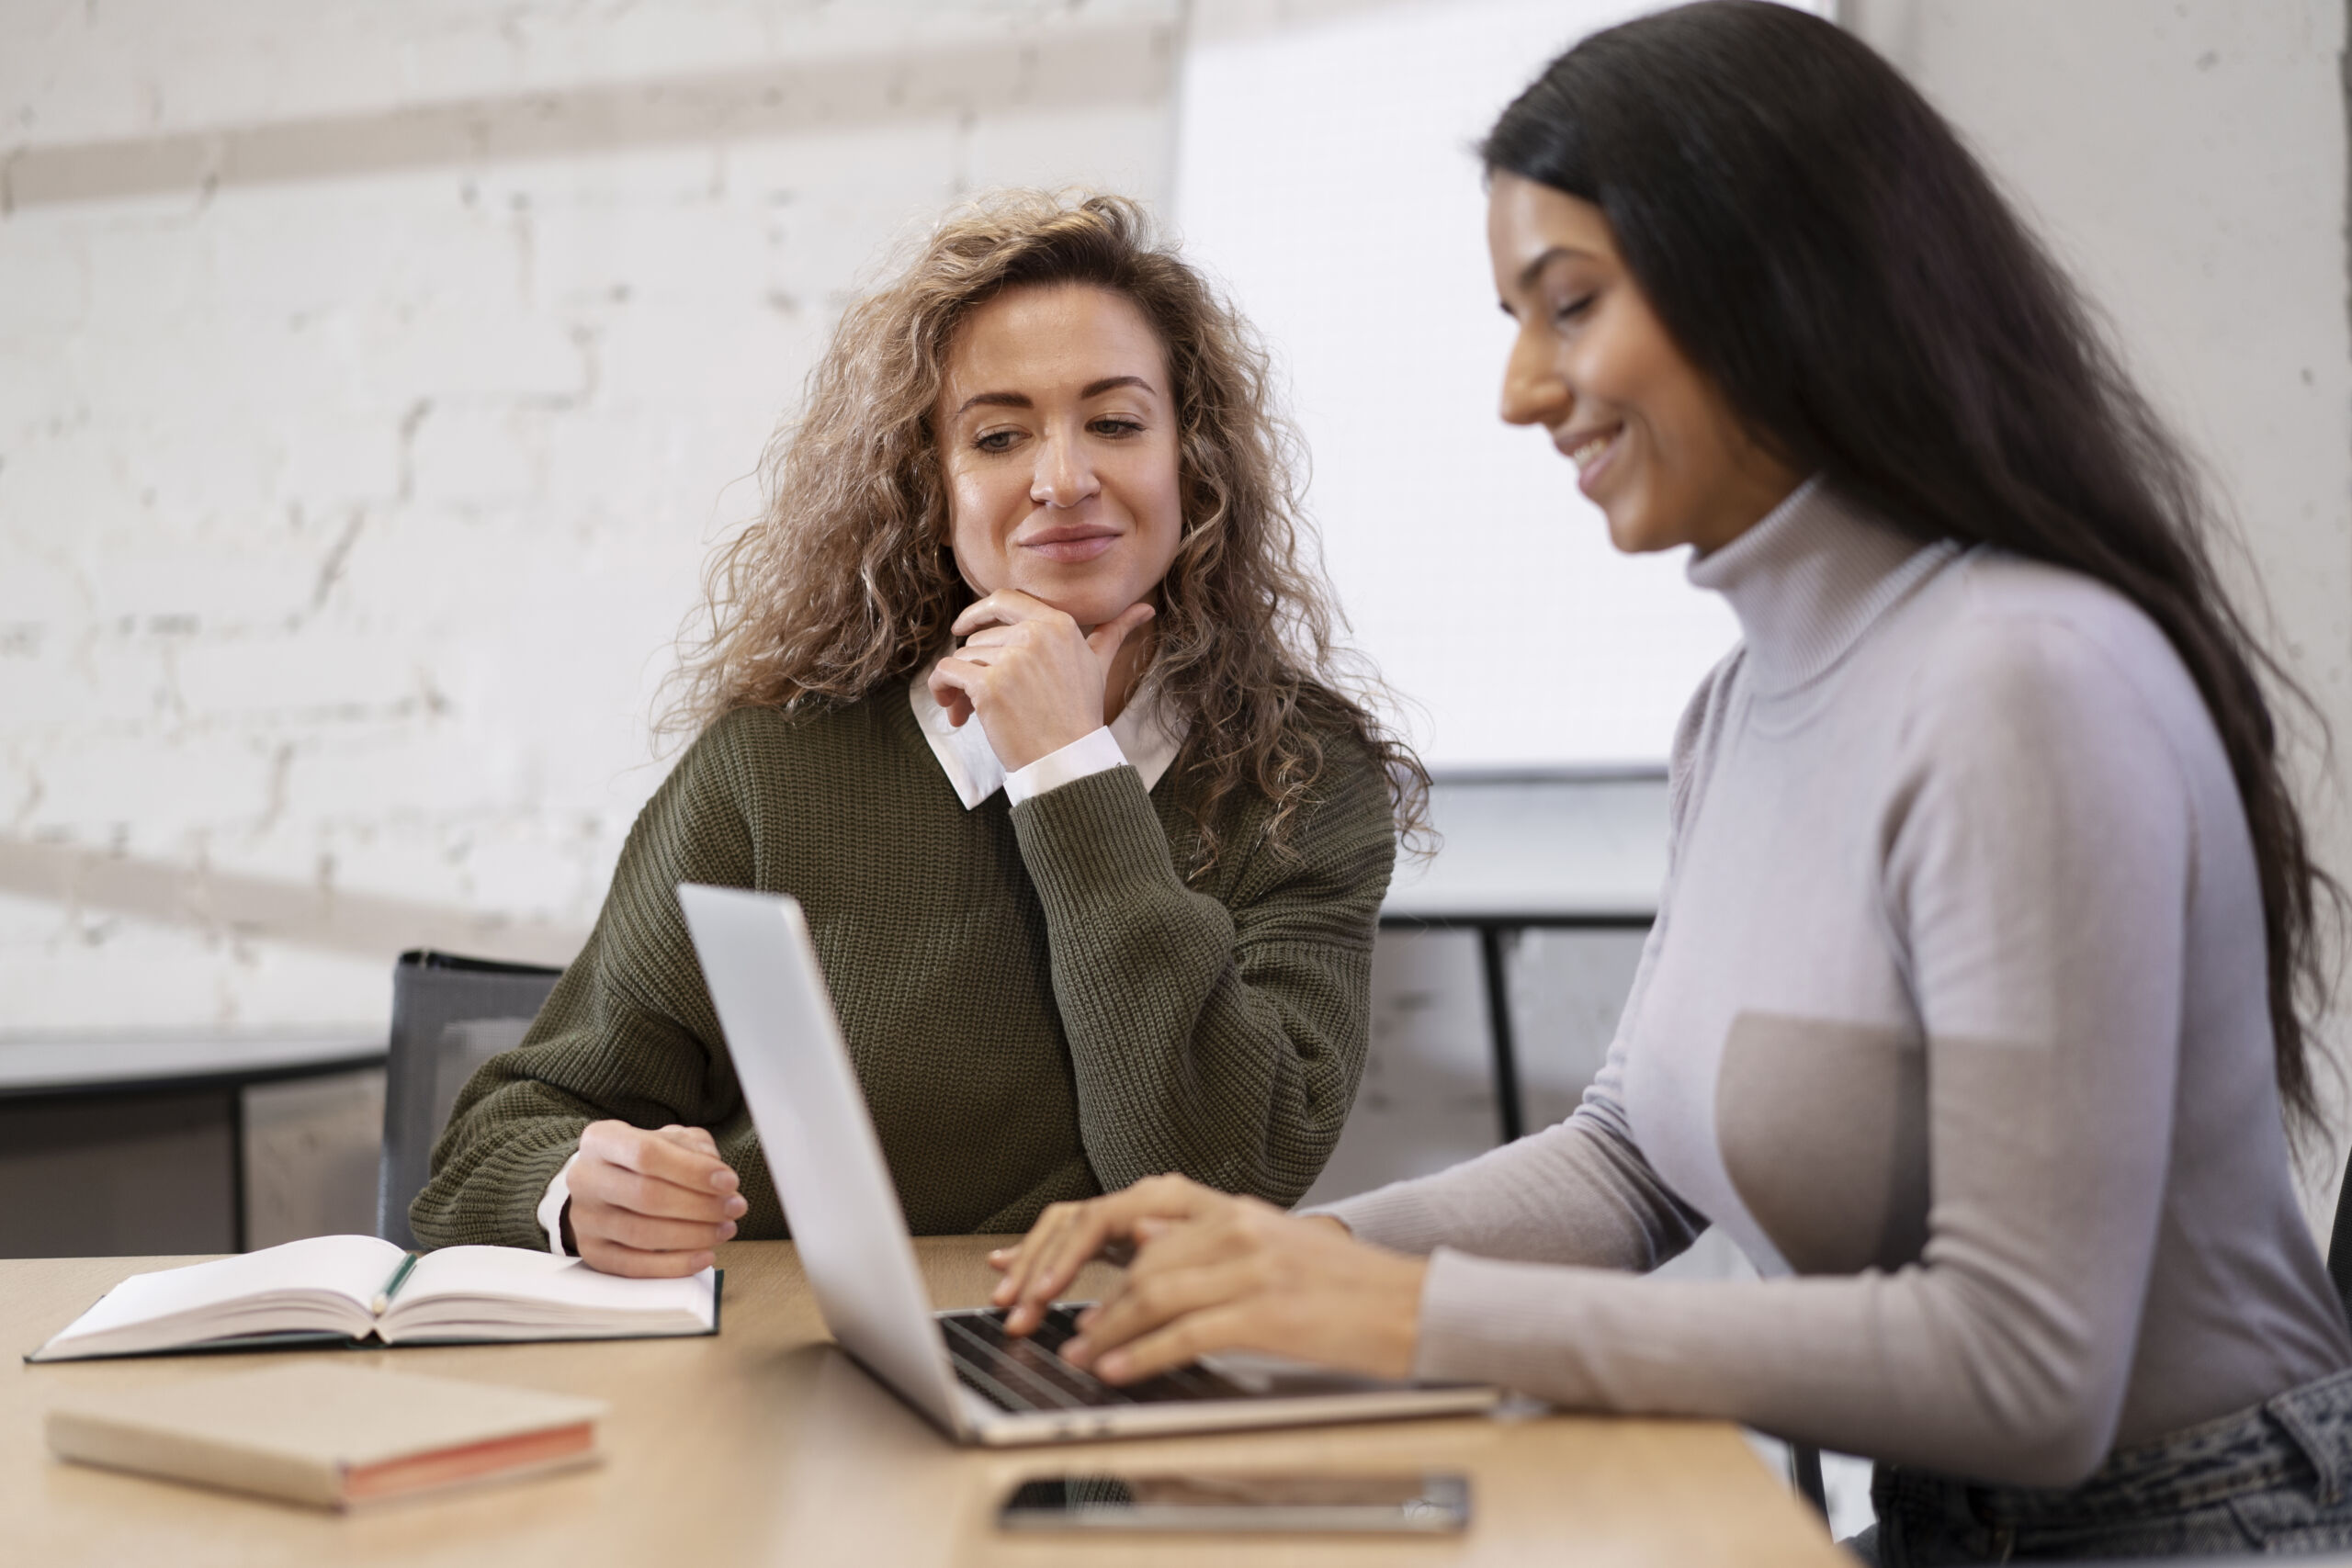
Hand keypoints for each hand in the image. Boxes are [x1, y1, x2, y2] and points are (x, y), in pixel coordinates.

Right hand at [565, 1121, 744, 1277]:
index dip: (693, 1170)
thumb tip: (718, 1177)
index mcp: (602, 1140)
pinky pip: (634, 1266)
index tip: (729, 1181)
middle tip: (735, 1208)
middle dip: (700, 1205)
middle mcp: (585, 1178)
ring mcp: (585, 1219)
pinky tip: (705, 1256)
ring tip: (726, 1229)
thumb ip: (694, 1148)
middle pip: (645, 1196)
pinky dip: (675, 1264)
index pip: (647, 1153)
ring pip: (641, 1233)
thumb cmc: (644, 1161)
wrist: (605, 1185)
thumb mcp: (669, 1139)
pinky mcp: (592, 1252)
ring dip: (693, 1234)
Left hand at [925, 589, 1153, 771]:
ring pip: (962, 658)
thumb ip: (1114, 632)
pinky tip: (952, 711)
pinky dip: (941, 690)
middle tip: (983, 700)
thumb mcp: (1098, 666)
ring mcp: (1011, 660)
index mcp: (1057, 624)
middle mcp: (1034, 635)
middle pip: (979, 638)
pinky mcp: (989, 686)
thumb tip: (1145, 609)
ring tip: (972, 714)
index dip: (977, 612)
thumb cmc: (1080, 714)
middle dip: (975, 668)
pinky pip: (947, 673)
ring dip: (959, 687)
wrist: (1068, 758)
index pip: (1004, 599)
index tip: (963, 628)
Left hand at [987, 1174, 1418, 1384]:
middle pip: (1140, 1261)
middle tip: (1061, 1328)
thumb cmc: (1348, 1287)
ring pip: (1154, 1295)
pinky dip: (1143, 1354)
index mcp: (1239, 1210)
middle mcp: (1240, 1228)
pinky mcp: (1266, 1313)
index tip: (1051, 1267)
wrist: (1414, 1306)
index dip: (1086, 1241)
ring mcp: (1252, 1269)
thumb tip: (1141, 1243)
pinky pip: (1185, 1333)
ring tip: (1080, 1355)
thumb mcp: (1275, 1246)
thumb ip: (1210, 1242)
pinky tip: (1120, 1368)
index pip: (1140, 1214)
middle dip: (1090, 1298)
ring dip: (1107, 1331)